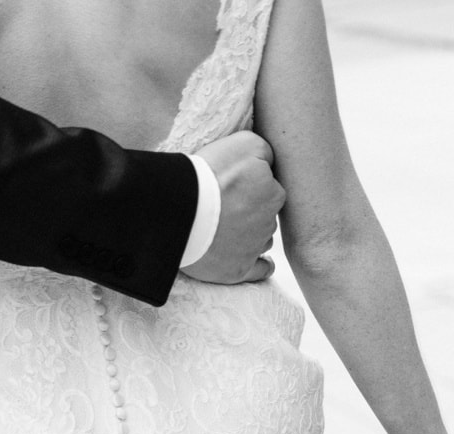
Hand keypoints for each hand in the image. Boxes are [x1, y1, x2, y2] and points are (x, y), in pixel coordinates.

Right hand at [184, 132, 284, 285]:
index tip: (232, 184)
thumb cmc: (208, 176)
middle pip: (266, 214)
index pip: (269, 187)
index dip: (251, 184)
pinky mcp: (238, 270)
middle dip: (251, 210)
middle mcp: (269, 222)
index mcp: (273, 193)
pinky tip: (257, 262)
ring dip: (251, 234)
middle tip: (225, 205)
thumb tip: (270, 161)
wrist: (180, 211)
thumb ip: (265, 150)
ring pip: (261, 239)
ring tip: (227, 230)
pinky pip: (259, 270)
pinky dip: (260, 266)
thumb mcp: (245, 143)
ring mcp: (254, 248)